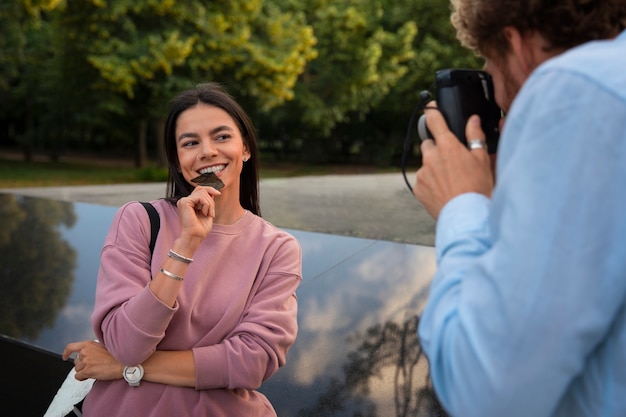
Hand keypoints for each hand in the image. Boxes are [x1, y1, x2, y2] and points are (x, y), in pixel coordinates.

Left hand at [63, 340, 123, 380]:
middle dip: (82, 366)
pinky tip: (92, 375)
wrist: (123, 363)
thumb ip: (92, 349)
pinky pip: (78, 377)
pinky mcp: (87, 370)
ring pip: (77, 370)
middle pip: (76, 362)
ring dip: (84, 372)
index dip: (66, 353)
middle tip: (93, 367)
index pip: (71, 347)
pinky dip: (83, 378)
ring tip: (96, 371)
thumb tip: (85, 356)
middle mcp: (85, 352)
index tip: (65, 357)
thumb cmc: (116, 356)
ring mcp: (86, 361)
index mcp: (89, 344)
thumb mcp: (102, 347)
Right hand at [176, 185, 221, 240]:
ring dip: (210, 204)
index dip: (210, 189)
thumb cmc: (201, 228)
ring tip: (208, 214)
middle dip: (211, 200)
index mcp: (189, 203)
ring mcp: (183, 201)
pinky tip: (204, 213)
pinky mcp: (184, 202)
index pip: (200, 189)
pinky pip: (201, 197)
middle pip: (202, 189)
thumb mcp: (207, 211)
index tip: (218, 194)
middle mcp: (185, 201)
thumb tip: (213, 192)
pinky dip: (206, 205)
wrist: (195, 237)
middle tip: (211, 213)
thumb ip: (208, 201)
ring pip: (202, 192)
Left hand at [413, 102, 493, 218]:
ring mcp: (423, 173)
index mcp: (447, 146)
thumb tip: (472, 121)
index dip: (432, 112)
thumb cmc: (477, 187)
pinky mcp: (418, 189)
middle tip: (452, 159)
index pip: (434, 120)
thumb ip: (475, 137)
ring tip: (451, 181)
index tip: (430, 107)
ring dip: (435, 168)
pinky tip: (444, 191)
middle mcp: (431, 157)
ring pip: (426, 164)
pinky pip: (423, 181)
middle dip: (437, 148)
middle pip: (428, 144)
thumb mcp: (482, 159)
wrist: (466, 215)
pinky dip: (431, 183)